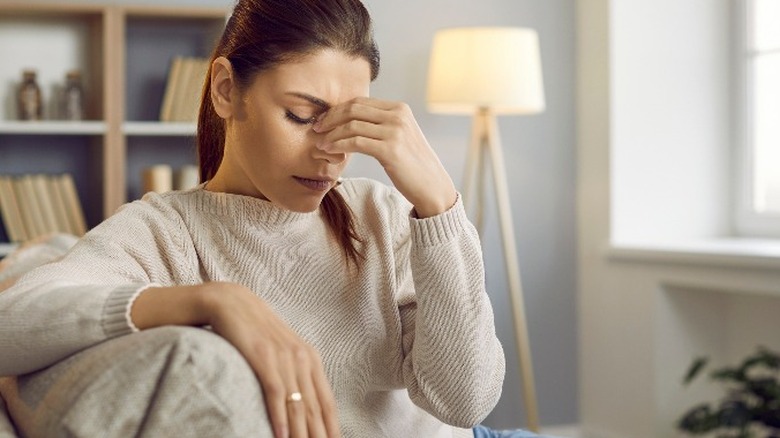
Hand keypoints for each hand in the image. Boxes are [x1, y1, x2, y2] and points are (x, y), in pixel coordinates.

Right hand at [204, 284, 339, 437]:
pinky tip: (280, 436)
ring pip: (298, 405)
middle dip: (319, 436)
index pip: (327, 402)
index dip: (333, 428)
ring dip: (301, 434)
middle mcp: (303, 358)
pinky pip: (275, 393)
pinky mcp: (263, 357)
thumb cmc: (257, 331)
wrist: (232, 303)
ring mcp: (284, 358)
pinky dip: (279, 417)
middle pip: (315, 408)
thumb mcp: (283, 351)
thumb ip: (295, 373)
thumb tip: (303, 404)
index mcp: (311, 359)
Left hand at [313, 97, 456, 217]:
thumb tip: (351, 121)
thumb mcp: (400, 137)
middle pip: (353, 109)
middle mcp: (398, 116)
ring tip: (320, 143)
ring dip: (331, 134)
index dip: (338, 109)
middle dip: (330, 118)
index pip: (360, 102)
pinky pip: (355, 143)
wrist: (432, 186)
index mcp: (400, 109)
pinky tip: (329, 151)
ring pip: (352, 125)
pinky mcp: (390, 149)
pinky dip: (338, 145)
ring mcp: (395, 131)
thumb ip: (381, 125)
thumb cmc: (413, 165)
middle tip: (316, 128)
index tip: (323, 120)